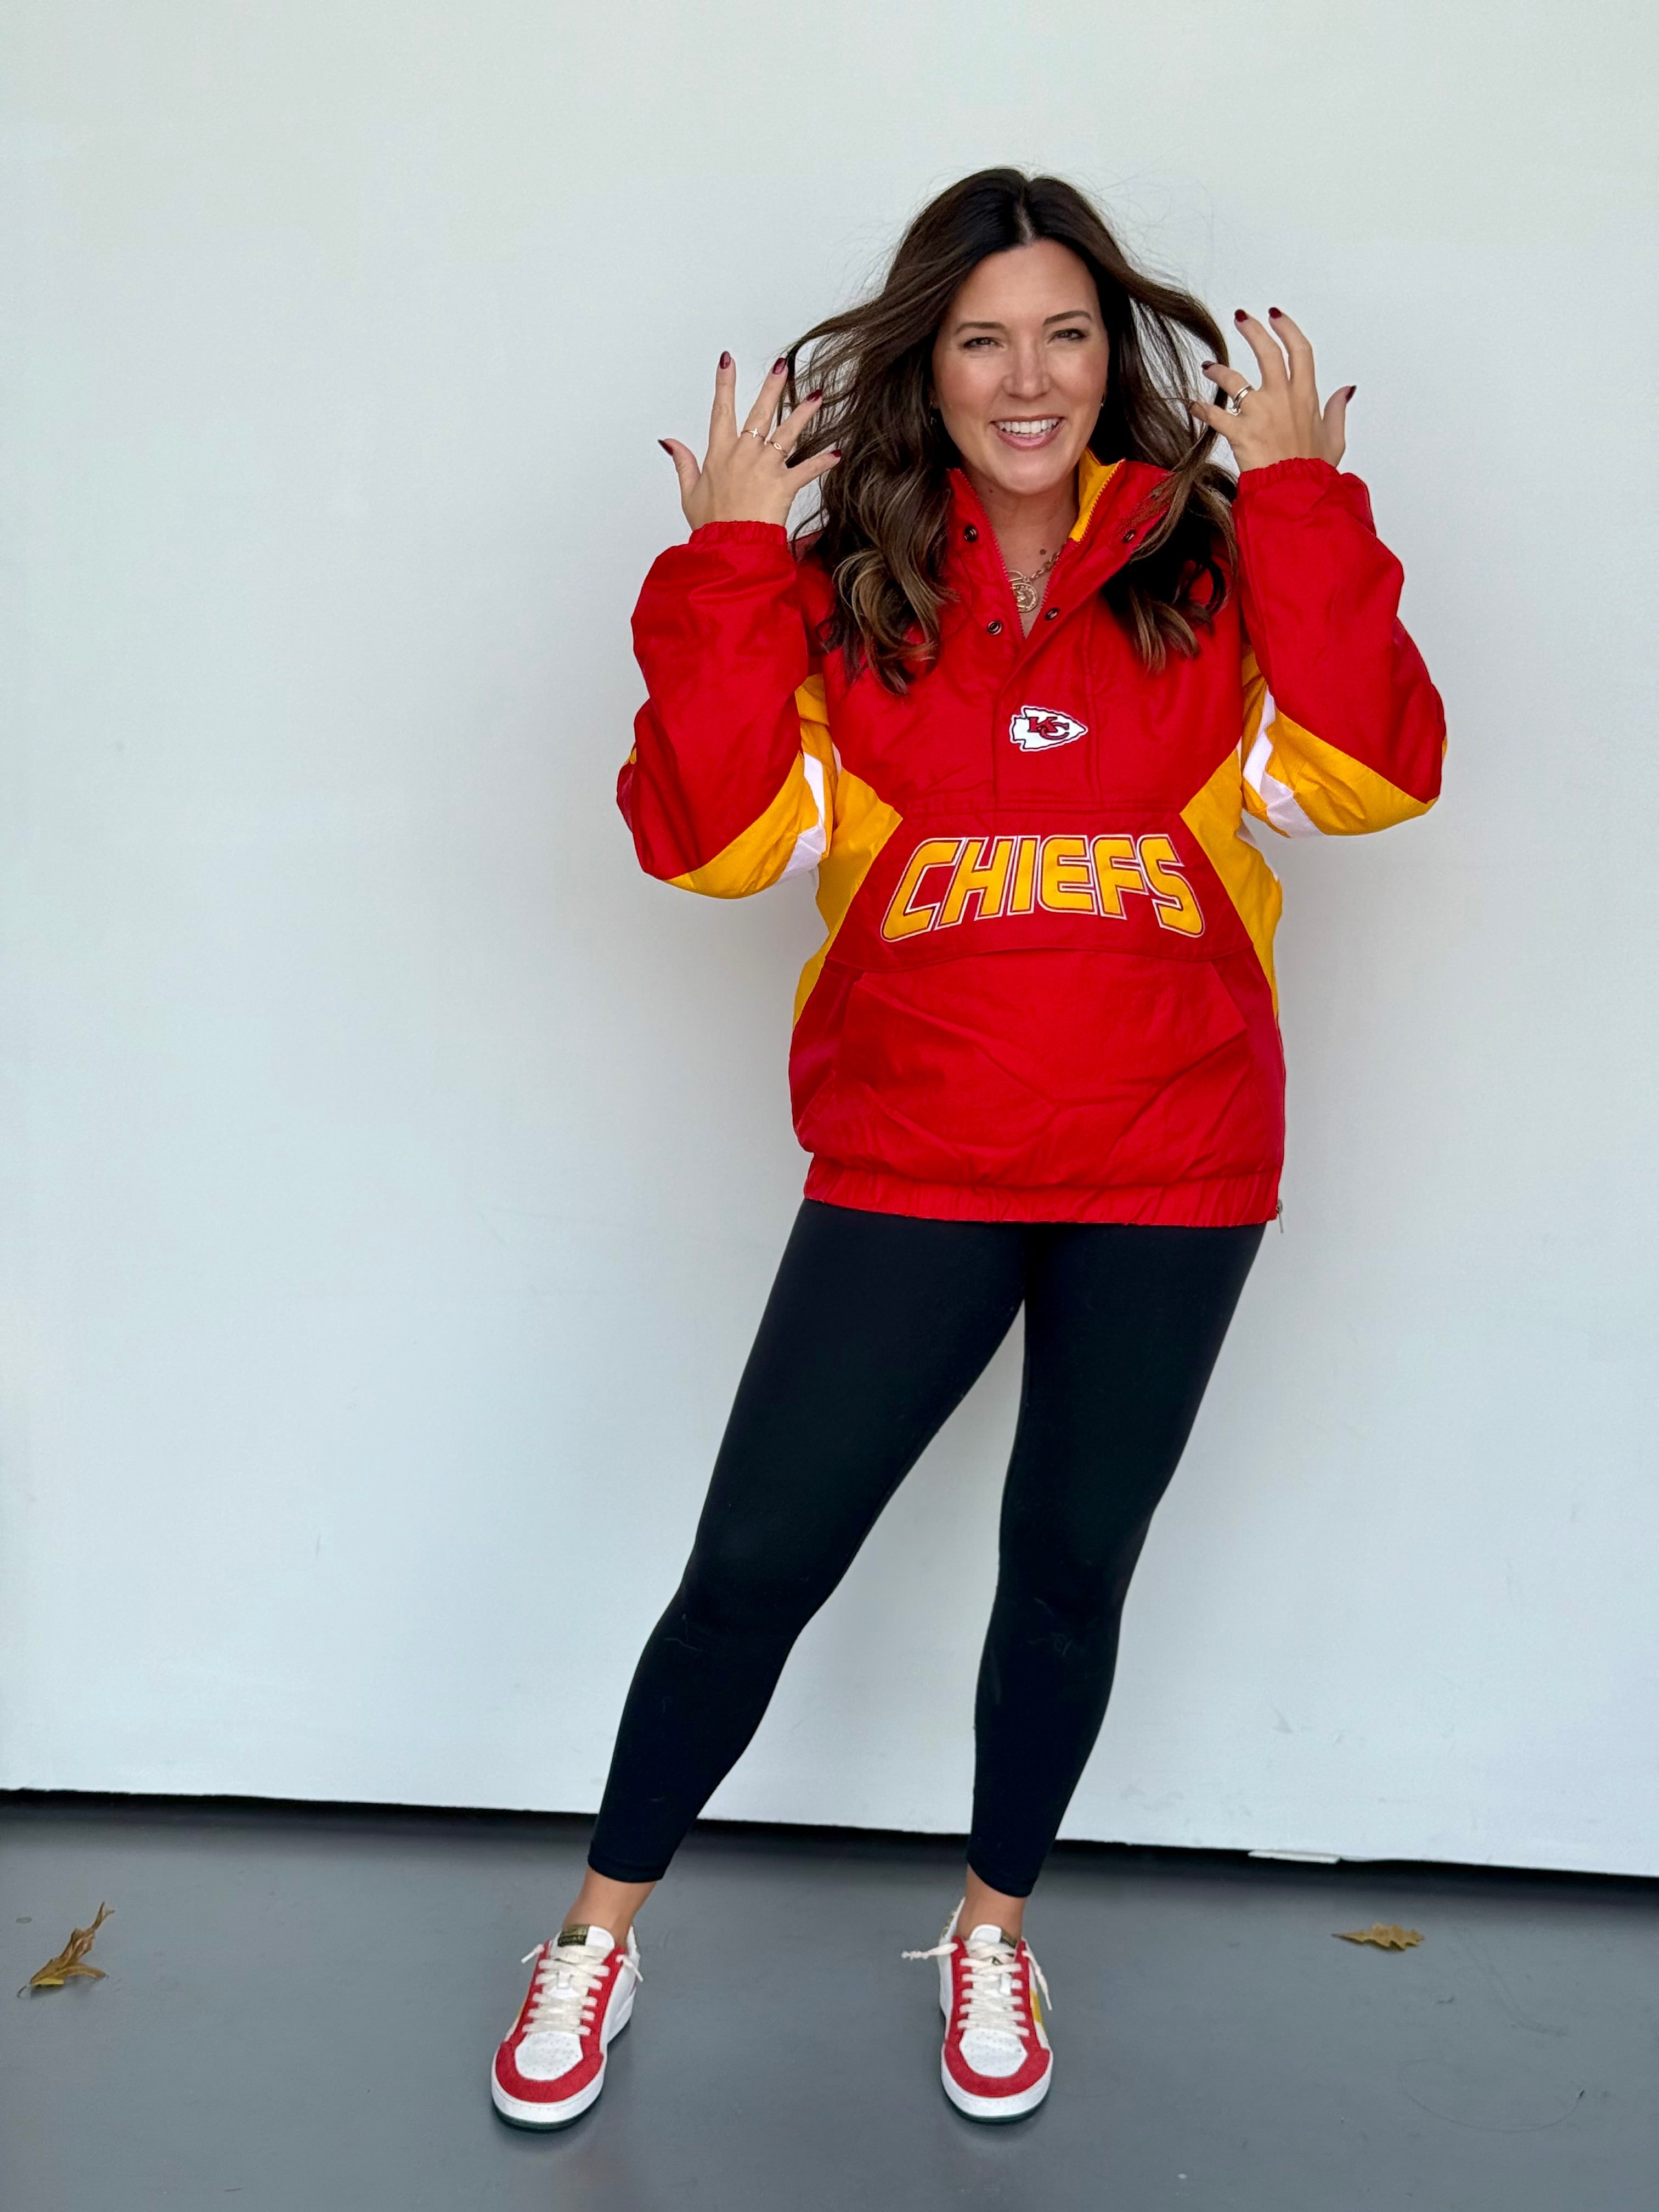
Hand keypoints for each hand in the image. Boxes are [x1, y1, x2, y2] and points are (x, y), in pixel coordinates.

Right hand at [660, 354, 839, 528]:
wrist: (729, 546)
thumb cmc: (712, 525)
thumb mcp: (690, 493)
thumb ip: (683, 463)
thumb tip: (670, 442)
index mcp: (720, 454)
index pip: (721, 411)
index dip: (724, 384)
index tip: (727, 361)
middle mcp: (744, 454)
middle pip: (760, 412)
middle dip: (772, 387)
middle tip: (782, 366)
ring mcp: (765, 467)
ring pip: (787, 432)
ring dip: (803, 413)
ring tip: (817, 396)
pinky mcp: (783, 485)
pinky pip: (807, 470)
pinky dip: (822, 462)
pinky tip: (836, 453)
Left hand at [1189, 309, 1353, 472]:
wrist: (1296, 493)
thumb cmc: (1313, 471)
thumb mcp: (1334, 439)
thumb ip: (1337, 410)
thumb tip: (1346, 390)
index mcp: (1306, 396)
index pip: (1300, 351)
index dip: (1287, 329)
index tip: (1277, 317)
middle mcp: (1283, 398)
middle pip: (1268, 352)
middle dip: (1253, 330)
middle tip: (1241, 317)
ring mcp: (1260, 413)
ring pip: (1235, 380)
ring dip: (1219, 371)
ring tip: (1209, 367)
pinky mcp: (1241, 432)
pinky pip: (1215, 415)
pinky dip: (1202, 409)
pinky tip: (1194, 406)